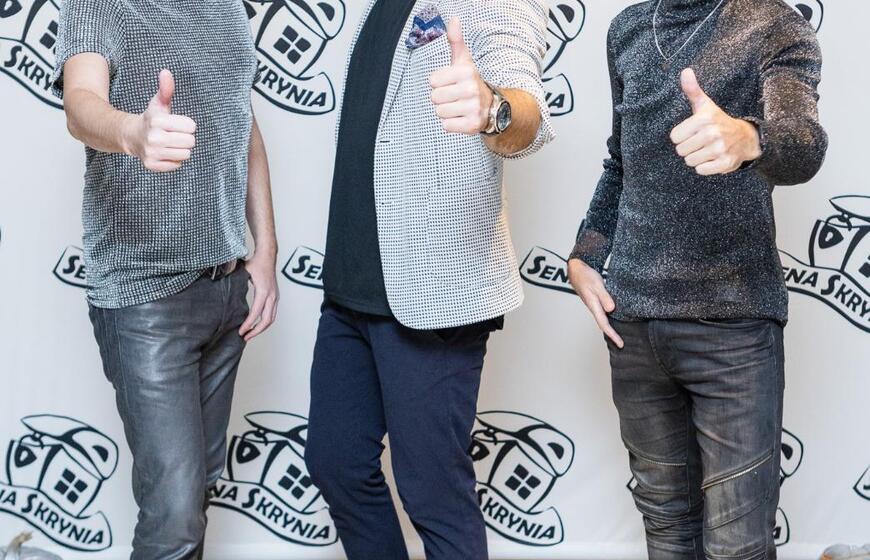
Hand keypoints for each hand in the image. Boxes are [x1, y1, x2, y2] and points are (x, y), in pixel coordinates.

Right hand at [125, 69, 196, 172]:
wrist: (131, 136)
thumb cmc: (151, 119)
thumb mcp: (158, 103)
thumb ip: (166, 89)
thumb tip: (166, 72)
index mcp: (157, 121)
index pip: (191, 127)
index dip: (187, 125)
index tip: (176, 124)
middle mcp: (153, 138)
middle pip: (190, 142)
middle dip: (185, 138)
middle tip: (173, 135)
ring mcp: (152, 153)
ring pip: (185, 154)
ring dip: (180, 149)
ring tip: (169, 143)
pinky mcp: (152, 165)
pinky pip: (177, 165)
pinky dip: (173, 160)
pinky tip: (164, 152)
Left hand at [239, 250, 278, 341]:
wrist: (268, 256)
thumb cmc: (256, 263)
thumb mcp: (243, 272)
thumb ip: (235, 282)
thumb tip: (222, 291)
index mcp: (263, 291)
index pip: (256, 313)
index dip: (248, 324)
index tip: (241, 331)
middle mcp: (272, 296)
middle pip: (267, 320)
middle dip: (256, 331)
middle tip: (245, 337)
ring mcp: (275, 297)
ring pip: (271, 319)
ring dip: (261, 328)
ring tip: (250, 334)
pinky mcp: (275, 297)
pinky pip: (272, 313)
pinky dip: (265, 322)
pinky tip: (256, 324)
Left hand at [429, 18, 492, 134]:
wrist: (492, 107)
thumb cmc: (470, 83)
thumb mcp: (463, 61)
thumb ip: (456, 41)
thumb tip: (453, 19)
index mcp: (465, 72)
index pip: (432, 81)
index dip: (439, 84)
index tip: (452, 84)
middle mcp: (471, 89)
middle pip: (434, 97)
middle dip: (442, 99)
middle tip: (456, 97)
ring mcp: (473, 108)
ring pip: (440, 112)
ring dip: (446, 112)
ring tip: (459, 107)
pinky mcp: (472, 125)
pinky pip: (446, 126)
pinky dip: (452, 124)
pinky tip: (462, 118)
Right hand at [567, 258, 623, 347]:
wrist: (576, 269)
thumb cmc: (585, 276)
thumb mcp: (597, 284)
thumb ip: (604, 297)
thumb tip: (611, 309)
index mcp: (593, 306)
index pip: (604, 324)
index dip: (612, 335)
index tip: (620, 343)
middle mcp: (594, 307)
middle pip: (603, 325)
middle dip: (612, 335)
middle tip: (621, 344)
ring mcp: (594, 305)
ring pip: (603, 319)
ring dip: (610, 328)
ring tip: (618, 335)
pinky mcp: (595, 301)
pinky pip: (603, 313)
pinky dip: (609, 318)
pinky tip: (614, 318)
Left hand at [670, 68, 761, 175]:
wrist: (746, 138)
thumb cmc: (719, 121)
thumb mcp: (705, 105)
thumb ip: (693, 90)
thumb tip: (685, 71)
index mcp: (704, 119)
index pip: (674, 137)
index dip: (681, 136)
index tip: (692, 132)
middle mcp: (712, 133)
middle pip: (681, 150)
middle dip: (688, 148)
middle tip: (701, 142)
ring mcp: (719, 149)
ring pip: (690, 161)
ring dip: (696, 158)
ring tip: (707, 149)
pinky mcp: (725, 163)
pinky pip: (701, 170)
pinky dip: (705, 167)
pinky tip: (713, 158)